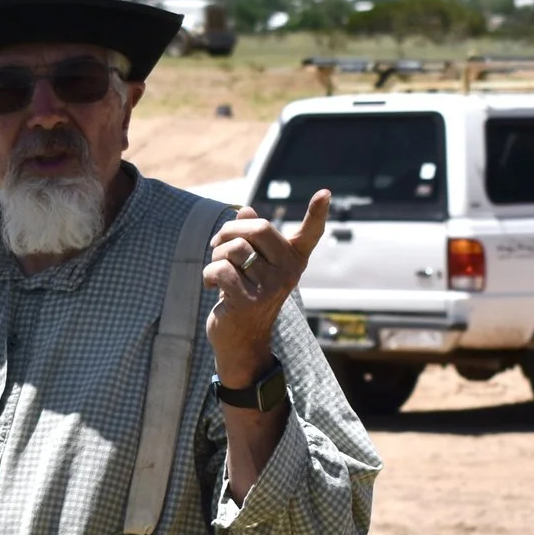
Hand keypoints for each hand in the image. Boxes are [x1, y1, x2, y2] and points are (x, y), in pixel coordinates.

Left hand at [202, 190, 330, 384]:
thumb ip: (250, 238)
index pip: (309, 234)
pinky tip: (210, 285)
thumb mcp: (251, 266)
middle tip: (217, 244)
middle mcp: (288, 272)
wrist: (241, 342)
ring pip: (235, 248)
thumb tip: (245, 209)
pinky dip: (208, 274)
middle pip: (258, 228)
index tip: (325, 193)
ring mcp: (270, 288)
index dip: (317, 213)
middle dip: (229, 231)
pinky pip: (221, 269)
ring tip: (216, 269)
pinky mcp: (249, 301)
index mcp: (292, 261)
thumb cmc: (244, 296)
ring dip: (216, 254)